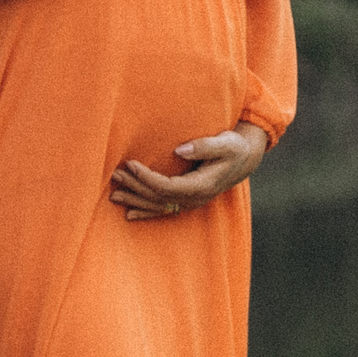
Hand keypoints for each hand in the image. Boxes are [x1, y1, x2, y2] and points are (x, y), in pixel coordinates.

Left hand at [108, 124, 267, 221]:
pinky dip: (146, 211)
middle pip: (159, 198)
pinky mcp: (187, 200)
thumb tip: (179, 150)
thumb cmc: (233, 147)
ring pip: (159, 206)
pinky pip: (164, 210)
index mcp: (202, 186)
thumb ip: (203, 146)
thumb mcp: (224, 143)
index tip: (130, 164)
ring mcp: (191, 202)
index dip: (147, 177)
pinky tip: (129, 213)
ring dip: (136, 200)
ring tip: (113, 194)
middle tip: (114, 175)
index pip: (167, 187)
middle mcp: (195, 199)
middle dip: (135, 187)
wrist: (244, 159)